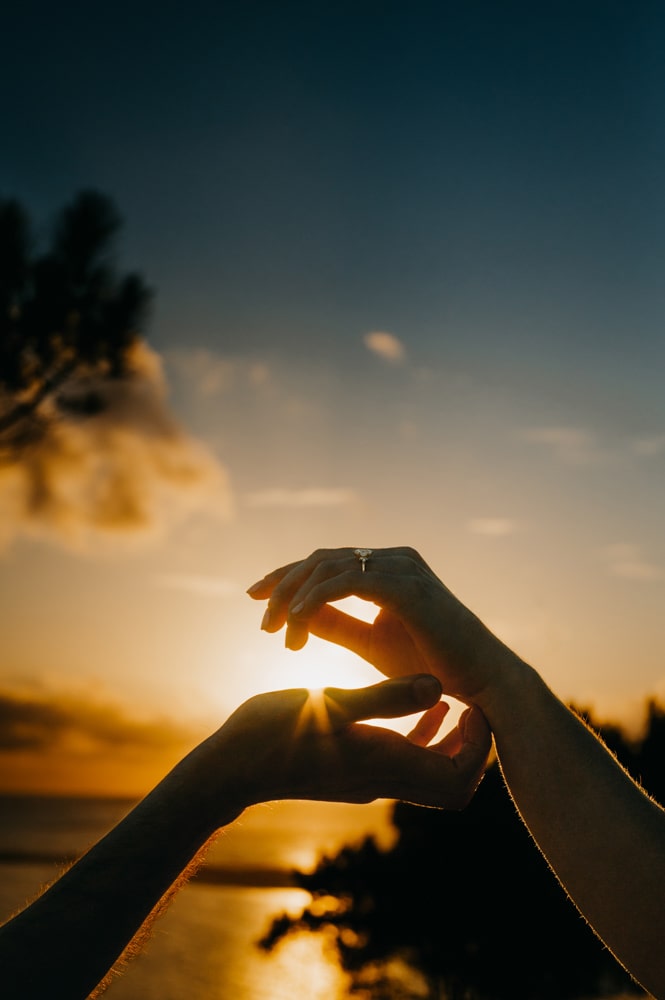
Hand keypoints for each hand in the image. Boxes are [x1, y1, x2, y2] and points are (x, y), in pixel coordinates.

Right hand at [209, 674, 490, 810]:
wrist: (230, 766)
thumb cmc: (274, 732)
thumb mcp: (332, 704)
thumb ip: (386, 697)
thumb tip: (438, 686)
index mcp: (384, 766)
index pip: (458, 780)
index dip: (477, 747)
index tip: (472, 705)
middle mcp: (382, 780)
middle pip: (452, 786)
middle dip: (471, 749)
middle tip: (469, 706)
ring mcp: (367, 778)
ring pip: (429, 773)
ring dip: (447, 741)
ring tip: (448, 699)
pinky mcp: (351, 769)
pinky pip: (402, 760)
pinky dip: (417, 735)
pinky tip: (410, 699)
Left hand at [248, 546, 519, 706]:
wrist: (482, 683)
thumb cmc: (430, 666)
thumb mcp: (370, 643)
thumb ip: (334, 624)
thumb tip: (296, 613)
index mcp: (388, 567)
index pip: (326, 562)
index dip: (287, 577)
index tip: (256, 599)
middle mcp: (394, 558)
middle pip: (321, 558)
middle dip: (283, 585)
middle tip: (262, 621)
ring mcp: (401, 567)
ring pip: (327, 567)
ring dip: (294, 597)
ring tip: (277, 632)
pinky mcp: (405, 585)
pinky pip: (346, 581)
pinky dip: (315, 599)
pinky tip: (296, 622)